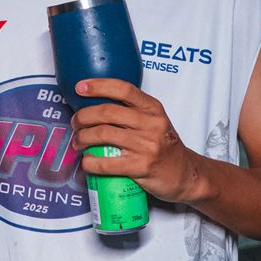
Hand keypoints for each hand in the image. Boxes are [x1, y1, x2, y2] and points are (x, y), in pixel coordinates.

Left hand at [71, 78, 204, 203]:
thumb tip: (94, 106)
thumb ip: (131, 112)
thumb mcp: (154, 121)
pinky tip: (86, 162)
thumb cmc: (164, 146)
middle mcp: (151, 124)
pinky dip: (90, 162)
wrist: (185, 174)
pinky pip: (106, 163)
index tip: (79, 87)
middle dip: (83, 117)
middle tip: (75, 123)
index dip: (98, 86)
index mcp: (153, 109)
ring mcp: (146, 146)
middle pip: (107, 112)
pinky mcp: (141, 167)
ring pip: (103, 135)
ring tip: (78, 142)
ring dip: (82, 138)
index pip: (124, 89)